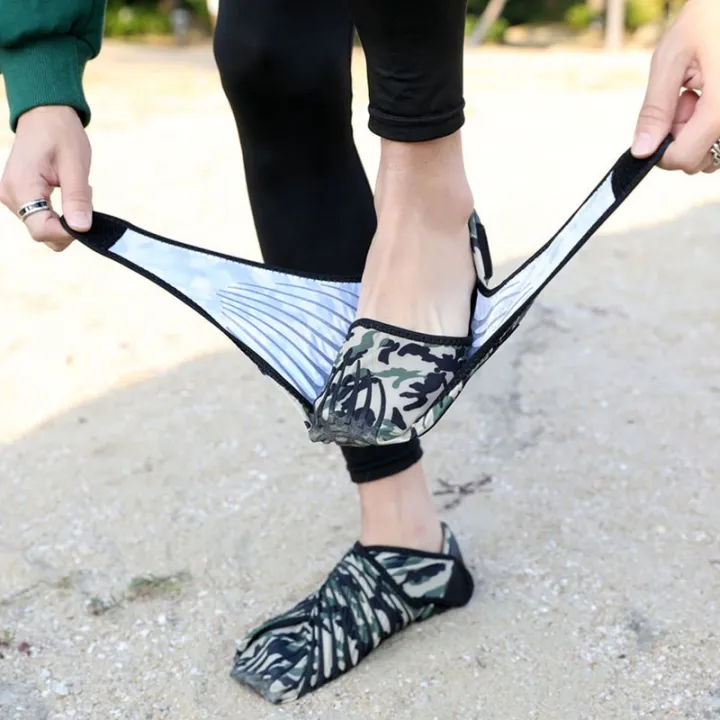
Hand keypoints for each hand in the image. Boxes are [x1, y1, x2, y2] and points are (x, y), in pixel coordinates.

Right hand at [0, 105, 92, 250]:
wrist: (45, 115)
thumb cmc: (61, 134)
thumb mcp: (75, 165)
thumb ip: (77, 198)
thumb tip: (82, 229)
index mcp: (21, 186)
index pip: (42, 230)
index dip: (68, 233)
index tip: (88, 220)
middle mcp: (10, 195)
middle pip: (42, 233)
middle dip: (69, 225)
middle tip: (83, 196)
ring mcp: (12, 197)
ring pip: (43, 228)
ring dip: (65, 218)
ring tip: (74, 189)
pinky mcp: (18, 196)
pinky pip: (41, 217)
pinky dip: (59, 212)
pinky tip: (66, 192)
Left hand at [631, 0, 719, 173]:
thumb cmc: (709, 15)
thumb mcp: (671, 58)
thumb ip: (655, 109)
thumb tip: (641, 151)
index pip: (684, 159)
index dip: (663, 148)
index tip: (666, 114)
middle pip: (700, 160)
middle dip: (683, 136)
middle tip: (686, 94)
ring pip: (715, 151)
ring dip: (699, 129)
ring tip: (702, 88)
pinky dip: (714, 120)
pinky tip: (714, 88)